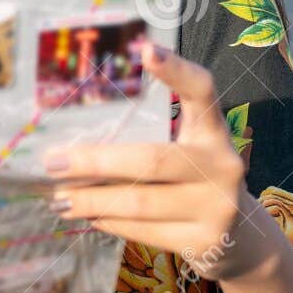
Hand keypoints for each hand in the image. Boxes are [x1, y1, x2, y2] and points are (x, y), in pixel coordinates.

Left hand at [42, 45, 281, 282]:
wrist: (239, 238)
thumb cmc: (194, 179)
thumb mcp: (186, 149)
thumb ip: (148, 138)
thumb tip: (73, 142)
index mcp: (214, 131)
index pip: (201, 92)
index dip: (176, 70)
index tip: (145, 49)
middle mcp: (222, 165)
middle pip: (151, 160)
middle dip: (94, 162)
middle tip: (53, 161)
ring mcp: (217, 207)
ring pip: (139, 202)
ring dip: (91, 200)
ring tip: (59, 197)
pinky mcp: (205, 243)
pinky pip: (143, 230)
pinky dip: (108, 221)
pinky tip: (88, 216)